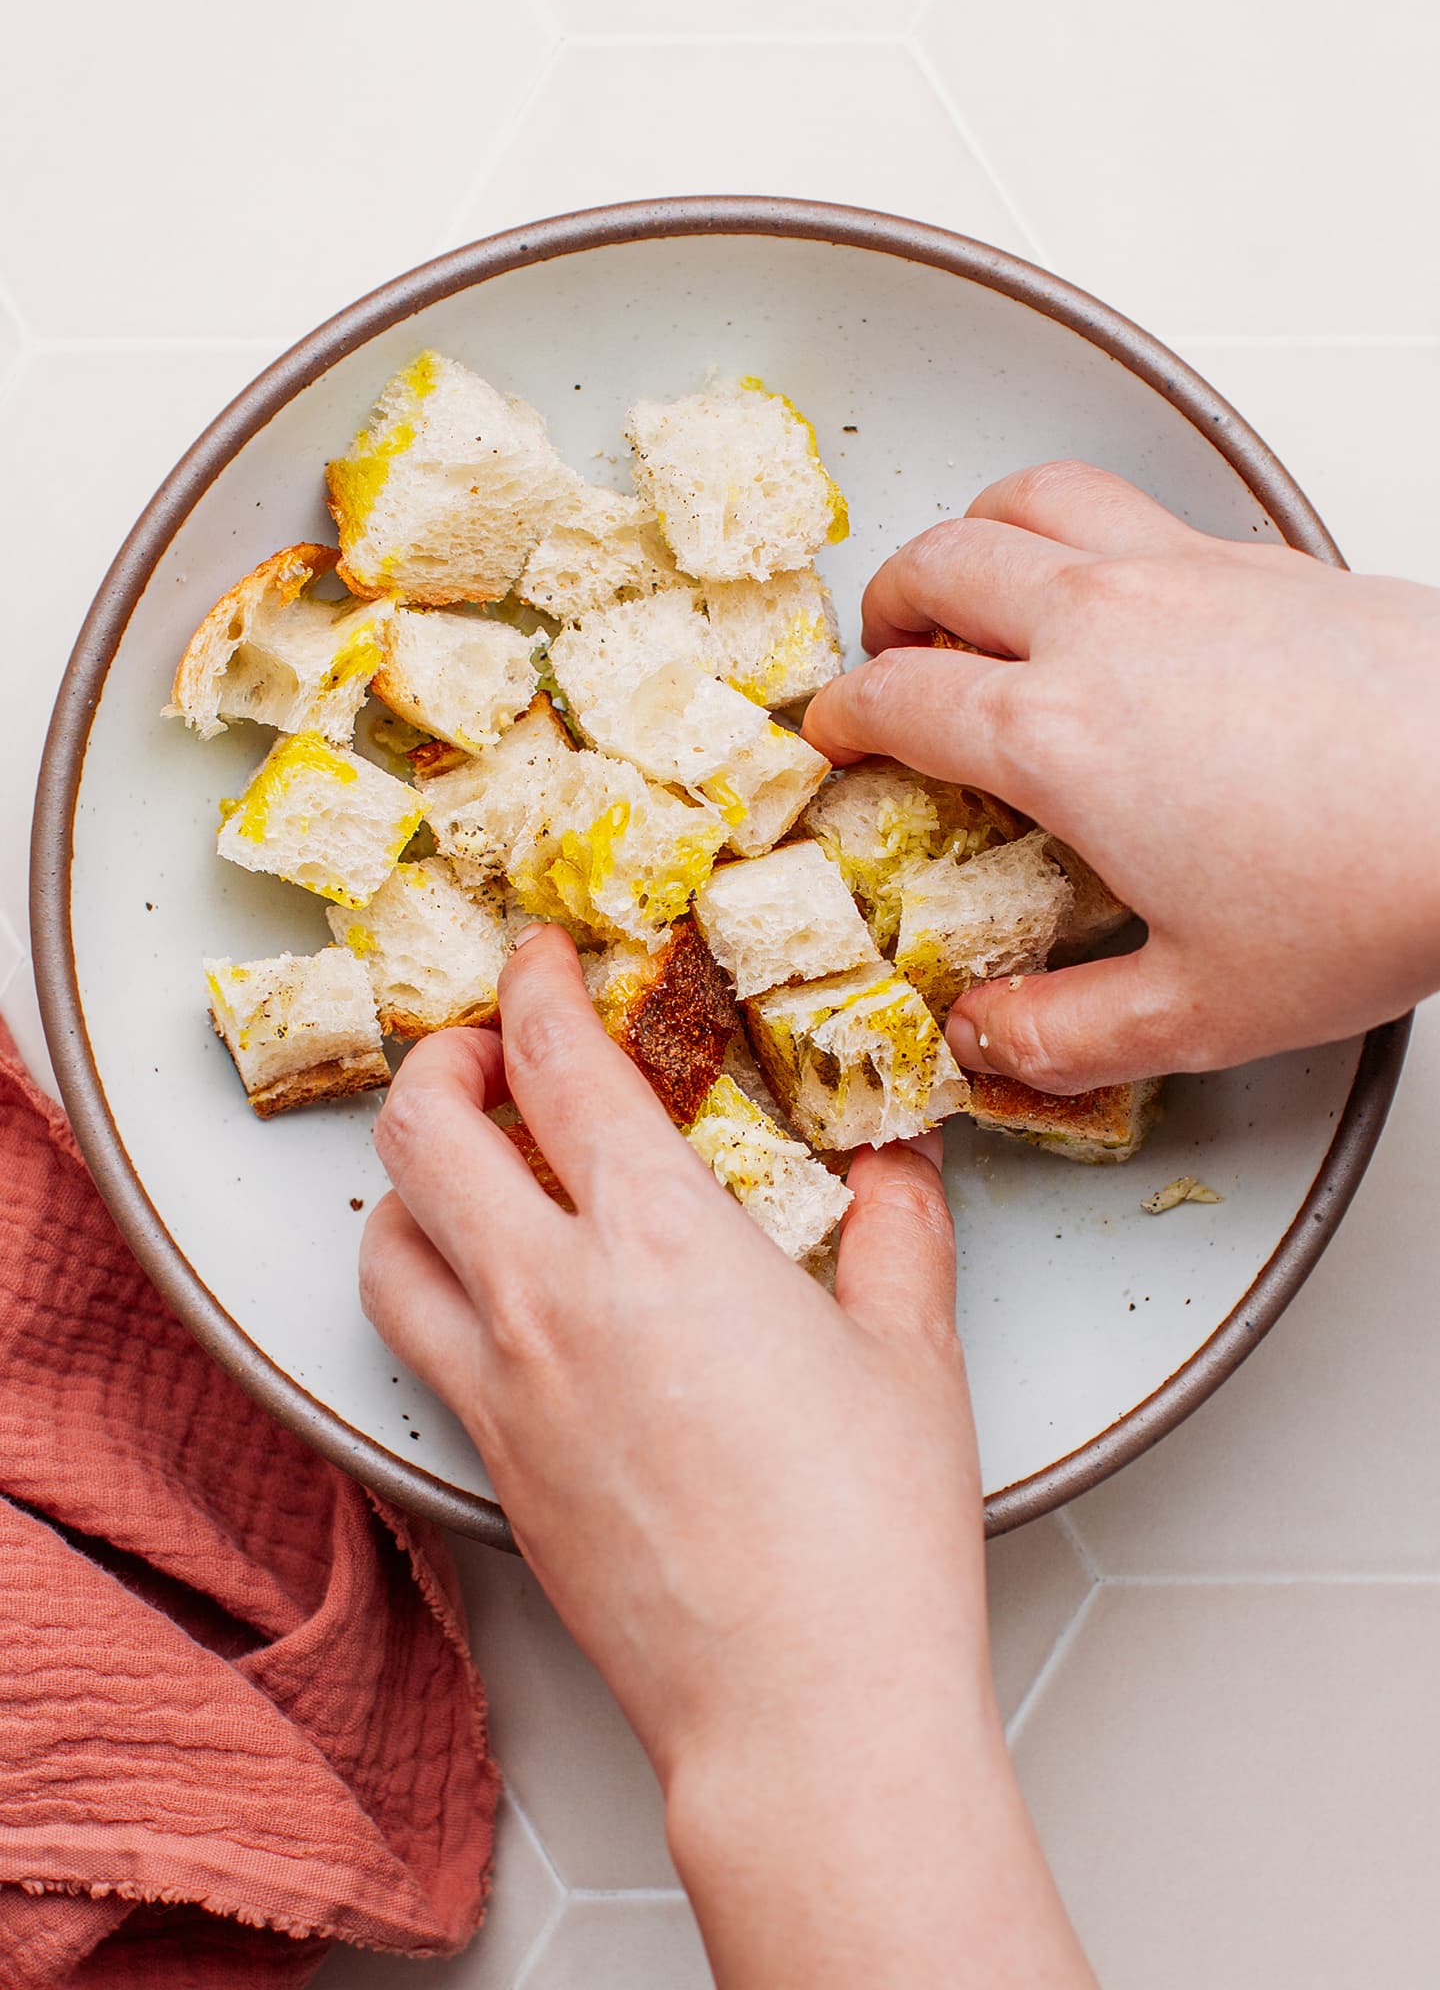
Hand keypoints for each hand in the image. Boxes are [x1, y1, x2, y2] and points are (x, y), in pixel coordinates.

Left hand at [360, 925, 1092, 1988]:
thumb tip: (898, 1159)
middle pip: (421, 1129)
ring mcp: (504, 1390)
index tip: (543, 959)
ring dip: (409, 1179)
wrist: (803, 1711)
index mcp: (662, 1240)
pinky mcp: (489, 1470)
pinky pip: (414, 1346)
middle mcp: (554, 1299)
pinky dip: (425, 1285)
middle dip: (441, 1059)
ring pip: (383, 1241)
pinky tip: (493, 1298)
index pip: (556, 1061)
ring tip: (470, 1169)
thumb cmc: (867, 1541)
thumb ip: (900, 1227)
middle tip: (490, 1050)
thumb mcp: (914, 1353)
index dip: (537, 984)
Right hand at [804, 461, 1439, 1093]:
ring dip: (975, 531)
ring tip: (974, 578)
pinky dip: (1082, 524)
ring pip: (1032, 497)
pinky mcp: (1262, 555)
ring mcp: (1184, 573)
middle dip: (889, 605)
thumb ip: (1065, 1034)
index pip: (898, 697)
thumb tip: (988, 1039)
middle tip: (890, 652)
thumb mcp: (1199, 1009)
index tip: (835, 734)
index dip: (842, 715)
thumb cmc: (1376, 886)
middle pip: (940, 563)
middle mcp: (1103, 627)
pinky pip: (1132, 501)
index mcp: (1056, 736)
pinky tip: (1115, 583)